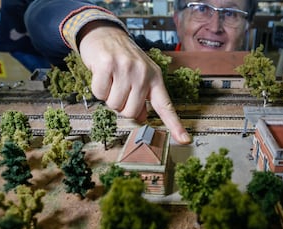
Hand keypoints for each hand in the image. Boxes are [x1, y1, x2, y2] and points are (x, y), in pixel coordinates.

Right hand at [79, 22, 190, 143]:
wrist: (106, 34)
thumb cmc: (124, 59)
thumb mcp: (140, 76)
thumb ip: (142, 98)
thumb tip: (141, 118)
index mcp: (155, 78)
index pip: (166, 106)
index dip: (175, 125)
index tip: (185, 140)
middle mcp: (144, 73)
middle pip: (130, 112)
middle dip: (121, 106)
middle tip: (119, 89)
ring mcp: (126, 68)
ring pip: (114, 104)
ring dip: (109, 97)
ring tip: (111, 80)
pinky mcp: (108, 64)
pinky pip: (99, 93)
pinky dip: (98, 89)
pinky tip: (102, 75)